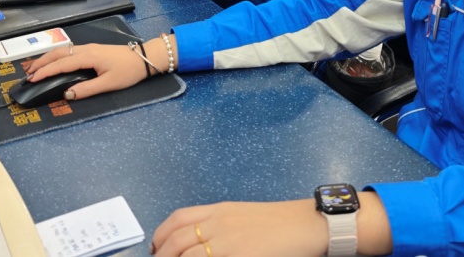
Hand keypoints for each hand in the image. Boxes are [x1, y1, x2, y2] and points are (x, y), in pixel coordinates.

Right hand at [24, 42, 149, 99]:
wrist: (144, 58)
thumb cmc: (128, 72)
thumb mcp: (109, 84)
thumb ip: (87, 89)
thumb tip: (66, 94)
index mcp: (88, 56)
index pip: (61, 64)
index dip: (45, 72)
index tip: (32, 79)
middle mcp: (85, 49)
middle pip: (58, 53)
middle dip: (41, 63)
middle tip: (28, 74)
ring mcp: (88, 47)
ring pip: (63, 50)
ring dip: (48, 58)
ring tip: (36, 68)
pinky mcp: (92, 49)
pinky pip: (69, 51)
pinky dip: (57, 57)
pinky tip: (54, 63)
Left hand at [151, 201, 326, 256]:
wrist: (307, 224)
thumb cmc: (282, 222)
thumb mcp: (244, 217)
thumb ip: (222, 226)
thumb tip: (202, 243)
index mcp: (220, 211)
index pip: (179, 218)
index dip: (161, 233)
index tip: (155, 247)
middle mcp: (220, 223)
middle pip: (178, 239)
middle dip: (163, 254)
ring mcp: (228, 242)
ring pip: (188, 255)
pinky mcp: (240, 256)